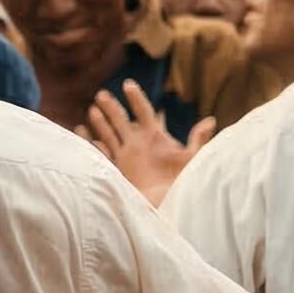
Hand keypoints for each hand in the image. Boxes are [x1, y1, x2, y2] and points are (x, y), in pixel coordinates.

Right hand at [82, 81, 213, 207]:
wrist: (169, 208)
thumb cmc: (184, 184)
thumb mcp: (194, 159)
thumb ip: (198, 139)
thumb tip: (210, 121)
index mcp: (155, 137)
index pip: (143, 111)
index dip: (135, 98)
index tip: (128, 84)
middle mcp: (138, 145)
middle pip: (121, 120)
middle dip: (111, 107)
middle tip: (101, 94)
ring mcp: (126, 158)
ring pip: (109, 135)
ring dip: (100, 123)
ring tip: (92, 110)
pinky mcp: (117, 172)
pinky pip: (102, 155)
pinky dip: (92, 145)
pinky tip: (83, 135)